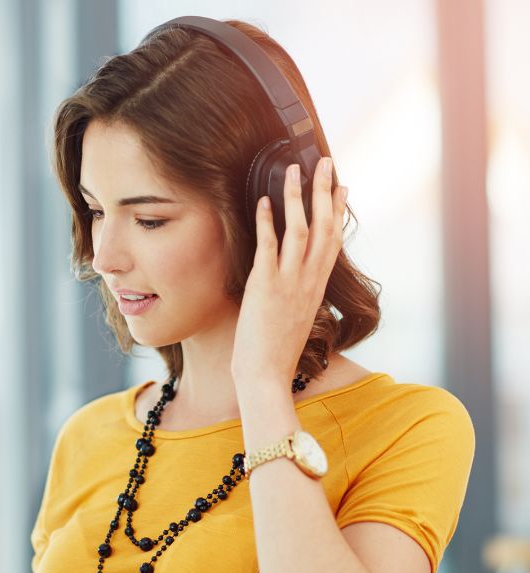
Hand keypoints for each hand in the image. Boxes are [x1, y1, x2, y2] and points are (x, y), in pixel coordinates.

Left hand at [230, 156, 347, 390]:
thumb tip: (296, 282)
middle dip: (325, 191)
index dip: (338, 211)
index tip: (343, 186)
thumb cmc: (276, 352)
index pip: (333, 240)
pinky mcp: (265, 286)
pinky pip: (269, 246)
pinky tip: (265, 201)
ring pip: (300, 230)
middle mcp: (308, 281)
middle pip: (324, 226)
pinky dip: (268, 221)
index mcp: (317, 287)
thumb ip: (298, 295)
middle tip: (326, 162)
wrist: (266, 376)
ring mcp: (289, 282)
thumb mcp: (296, 318)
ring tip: (295, 169)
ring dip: (298, 197)